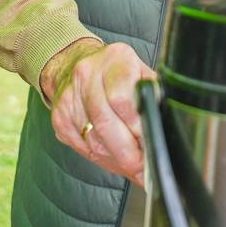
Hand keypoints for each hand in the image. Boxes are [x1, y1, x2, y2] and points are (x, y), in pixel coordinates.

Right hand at [45, 41, 153, 186]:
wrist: (77, 64)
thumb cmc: (120, 73)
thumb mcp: (142, 74)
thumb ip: (155, 97)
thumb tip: (165, 131)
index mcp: (115, 59)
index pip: (122, 98)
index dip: (137, 127)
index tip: (150, 144)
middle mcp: (88, 73)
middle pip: (105, 124)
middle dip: (128, 153)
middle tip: (143, 167)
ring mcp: (69, 96)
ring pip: (94, 141)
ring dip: (117, 159)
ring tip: (133, 165)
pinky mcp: (60, 117)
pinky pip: (83, 148)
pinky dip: (101, 158)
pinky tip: (114, 156)